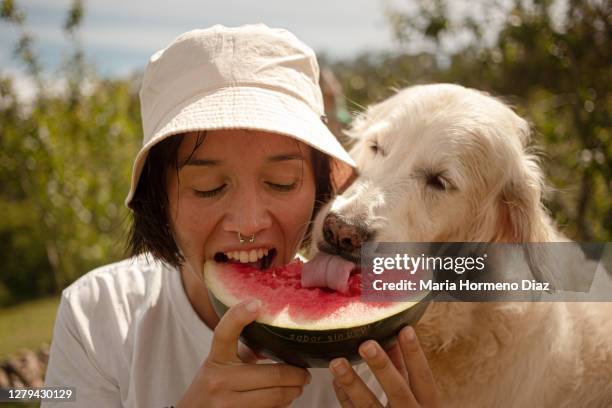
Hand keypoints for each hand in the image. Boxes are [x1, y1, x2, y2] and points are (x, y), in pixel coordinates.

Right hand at [177, 299, 310, 407]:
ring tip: (297, 387)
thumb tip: (282, 332)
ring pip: (276, 396)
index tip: (257, 303)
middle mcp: (219, 380)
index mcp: (216, 359)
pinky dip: (282, 405)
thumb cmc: (214, 384)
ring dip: (293, 392)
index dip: (239, 315)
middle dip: (296, 375)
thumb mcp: (223, 363)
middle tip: (304, 373)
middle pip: (273, 374)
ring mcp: (226, 404)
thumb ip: (246, 347)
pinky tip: (283, 400)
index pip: (224, 333)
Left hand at [329, 326, 439, 407]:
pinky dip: (344, 398)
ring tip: (337, 363)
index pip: (423, 378)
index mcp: (427, 405)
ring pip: (369, 406)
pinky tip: (335, 382)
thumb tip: (393, 338)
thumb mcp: (415, 396)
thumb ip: (404, 371)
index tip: (404, 330)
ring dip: (352, 383)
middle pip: (398, 391)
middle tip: (366, 345)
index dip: (415, 355)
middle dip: (382, 367)